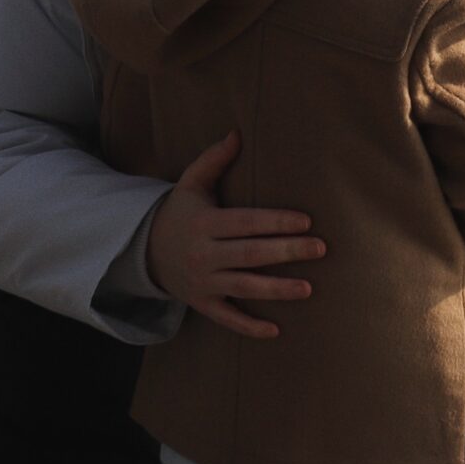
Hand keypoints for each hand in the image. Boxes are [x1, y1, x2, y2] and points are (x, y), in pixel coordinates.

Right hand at [145, 131, 324, 339]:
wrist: (144, 251)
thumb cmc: (180, 213)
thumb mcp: (191, 184)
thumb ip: (213, 160)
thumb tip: (237, 133)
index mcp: (205, 224)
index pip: (246, 223)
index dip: (275, 222)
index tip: (307, 221)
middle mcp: (203, 255)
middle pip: (250, 254)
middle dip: (286, 252)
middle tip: (321, 249)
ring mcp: (202, 282)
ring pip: (243, 287)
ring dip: (276, 290)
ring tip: (308, 289)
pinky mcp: (202, 304)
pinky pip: (227, 318)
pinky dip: (249, 327)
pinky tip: (276, 330)